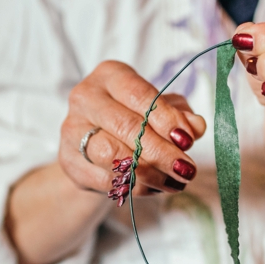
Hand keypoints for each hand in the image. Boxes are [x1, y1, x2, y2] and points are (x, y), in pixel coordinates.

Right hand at [59, 61, 206, 199]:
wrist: (95, 145)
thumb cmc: (134, 119)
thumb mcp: (160, 111)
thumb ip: (180, 115)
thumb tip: (196, 126)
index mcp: (110, 75)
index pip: (139, 95)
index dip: (166, 118)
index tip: (187, 140)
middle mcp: (85, 97)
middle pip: (126, 126)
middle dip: (162, 152)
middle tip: (186, 170)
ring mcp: (72, 129)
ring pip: (113, 155)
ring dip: (149, 173)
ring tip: (173, 182)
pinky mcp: (68, 161)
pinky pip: (106, 178)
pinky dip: (135, 187)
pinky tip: (154, 188)